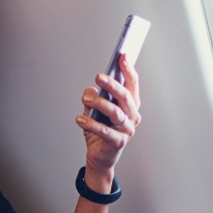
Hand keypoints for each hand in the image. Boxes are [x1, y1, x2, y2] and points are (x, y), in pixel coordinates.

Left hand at [76, 52, 140, 176]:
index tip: (122, 56)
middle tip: (98, 76)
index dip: (128, 69)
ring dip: (100, 104)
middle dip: (112, 85)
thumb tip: (91, 90)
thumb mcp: (94, 110)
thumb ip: (94, 98)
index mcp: (130, 105)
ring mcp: (127, 130)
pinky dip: (91, 124)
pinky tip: (80, 119)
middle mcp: (132, 116)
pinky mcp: (118, 142)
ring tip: (85, 99)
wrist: (100, 156)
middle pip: (125, 96)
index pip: (132, 84)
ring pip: (116, 113)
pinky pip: (105, 131)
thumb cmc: (100, 130)